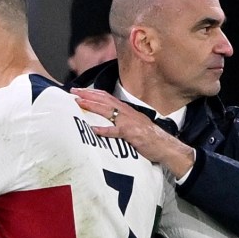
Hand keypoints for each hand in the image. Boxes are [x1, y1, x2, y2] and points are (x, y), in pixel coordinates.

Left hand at [70, 88, 195, 178]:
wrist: (165, 146)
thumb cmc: (149, 138)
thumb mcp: (134, 125)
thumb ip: (121, 121)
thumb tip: (108, 120)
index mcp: (126, 110)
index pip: (107, 97)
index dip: (92, 93)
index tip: (79, 91)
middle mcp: (126, 112)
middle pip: (104, 99)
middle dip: (88, 95)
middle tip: (73, 92)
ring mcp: (128, 122)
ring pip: (107, 110)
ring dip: (92, 106)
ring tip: (79, 103)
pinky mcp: (131, 134)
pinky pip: (115, 131)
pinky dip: (104, 129)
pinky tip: (94, 129)